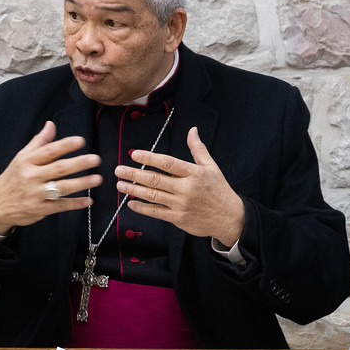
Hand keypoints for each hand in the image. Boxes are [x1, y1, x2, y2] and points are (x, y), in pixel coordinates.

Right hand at [0, 121, 98, 233]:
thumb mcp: (21, 158)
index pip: (48, 151)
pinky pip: (60, 206)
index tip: (81, 141)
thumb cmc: (13, 178)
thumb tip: (51, 124)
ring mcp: (35, 194)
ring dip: (81, 183)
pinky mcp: (39, 209)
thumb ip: (39, 142)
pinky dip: (75, 204)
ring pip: (61, 188)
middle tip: (95, 159)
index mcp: (27, 161)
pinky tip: (88, 200)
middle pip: (58, 169)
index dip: (65, 145)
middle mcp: (31, 177)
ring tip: (97, 179)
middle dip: (78, 163)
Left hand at [116, 127, 246, 246]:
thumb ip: (198, 149)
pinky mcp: (178, 218)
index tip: (135, 154)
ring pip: (152, 196)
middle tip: (119, 170)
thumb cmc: (219, 191)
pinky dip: (142, 208)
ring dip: (134, 190)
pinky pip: (156, 212)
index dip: (150, 158)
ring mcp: (180, 205)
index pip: (167, 163)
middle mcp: (185, 189)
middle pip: (155, 180)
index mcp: (193, 174)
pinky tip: (131, 203)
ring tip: (120, 185)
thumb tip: (192, 131)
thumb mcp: (212, 167)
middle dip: (134, 174)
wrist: (230, 218)